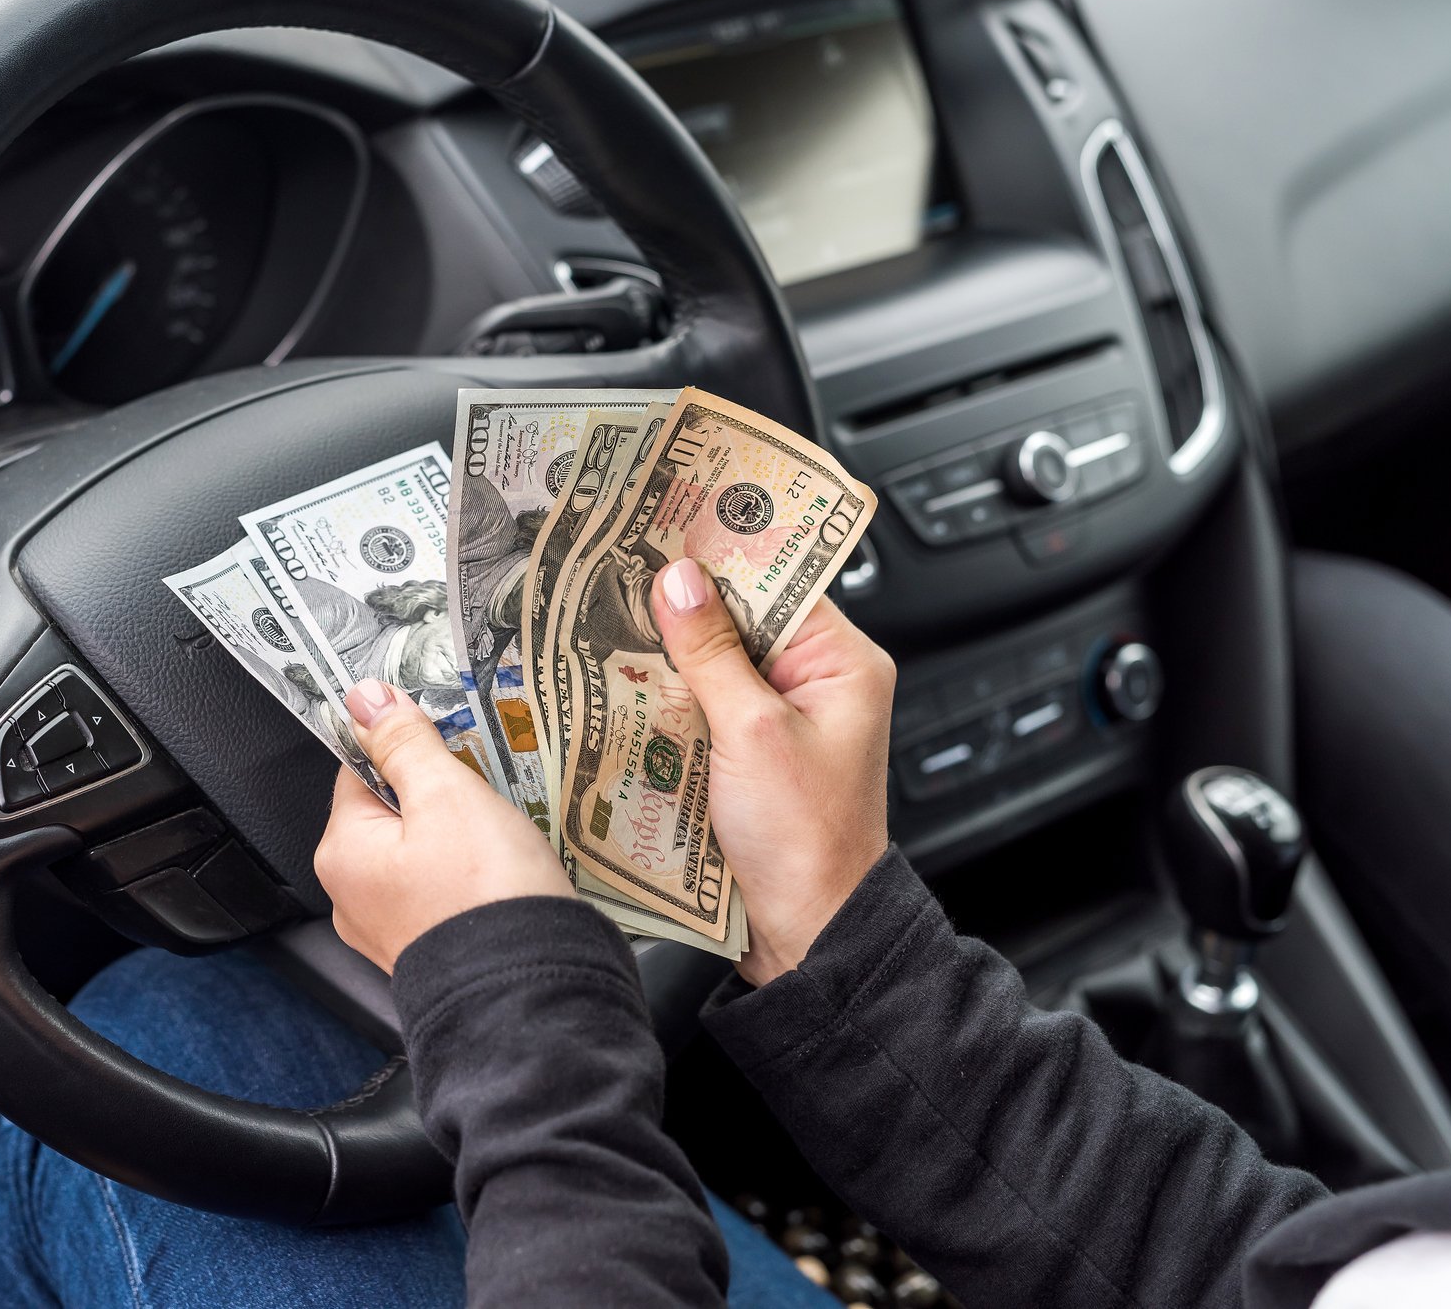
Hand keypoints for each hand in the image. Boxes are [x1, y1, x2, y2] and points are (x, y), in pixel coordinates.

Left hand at [314, 679, 572, 972]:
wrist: (529, 992)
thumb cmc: (485, 894)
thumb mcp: (447, 795)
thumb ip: (405, 743)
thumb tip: (367, 699)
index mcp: (341, 851)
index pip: (358, 770)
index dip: (403, 747)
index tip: (444, 739)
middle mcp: (351, 895)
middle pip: (389, 813)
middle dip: (437, 794)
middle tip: (482, 787)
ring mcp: (388, 929)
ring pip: (418, 853)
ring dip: (456, 834)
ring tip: (499, 830)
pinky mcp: (427, 950)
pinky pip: (439, 891)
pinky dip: (466, 875)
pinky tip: (500, 870)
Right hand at [653, 559, 895, 985]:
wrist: (808, 932)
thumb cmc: (806, 843)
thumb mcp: (751, 734)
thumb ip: (711, 653)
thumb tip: (678, 581)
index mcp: (842, 662)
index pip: (779, 576)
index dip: (722, 548)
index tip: (666, 519)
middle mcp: (816, 681)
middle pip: (741, 613)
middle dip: (682, 598)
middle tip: (618, 567)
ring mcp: (780, 717)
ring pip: (715, 658)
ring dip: (668, 649)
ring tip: (608, 620)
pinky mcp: (747, 751)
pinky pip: (703, 702)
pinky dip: (667, 694)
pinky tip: (623, 686)